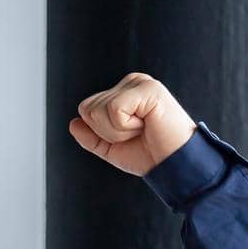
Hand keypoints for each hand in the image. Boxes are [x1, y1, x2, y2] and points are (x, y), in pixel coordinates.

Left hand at [68, 72, 195, 176]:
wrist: (174, 166)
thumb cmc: (149, 155)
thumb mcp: (112, 148)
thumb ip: (91, 137)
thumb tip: (73, 123)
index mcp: (122, 92)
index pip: (86, 109)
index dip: (101, 132)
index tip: (129, 136)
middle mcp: (131, 82)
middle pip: (88, 109)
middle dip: (108, 132)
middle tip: (138, 134)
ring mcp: (141, 83)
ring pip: (99, 110)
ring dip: (118, 131)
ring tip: (144, 129)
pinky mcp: (149, 89)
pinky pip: (114, 109)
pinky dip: (126, 127)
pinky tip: (148, 125)